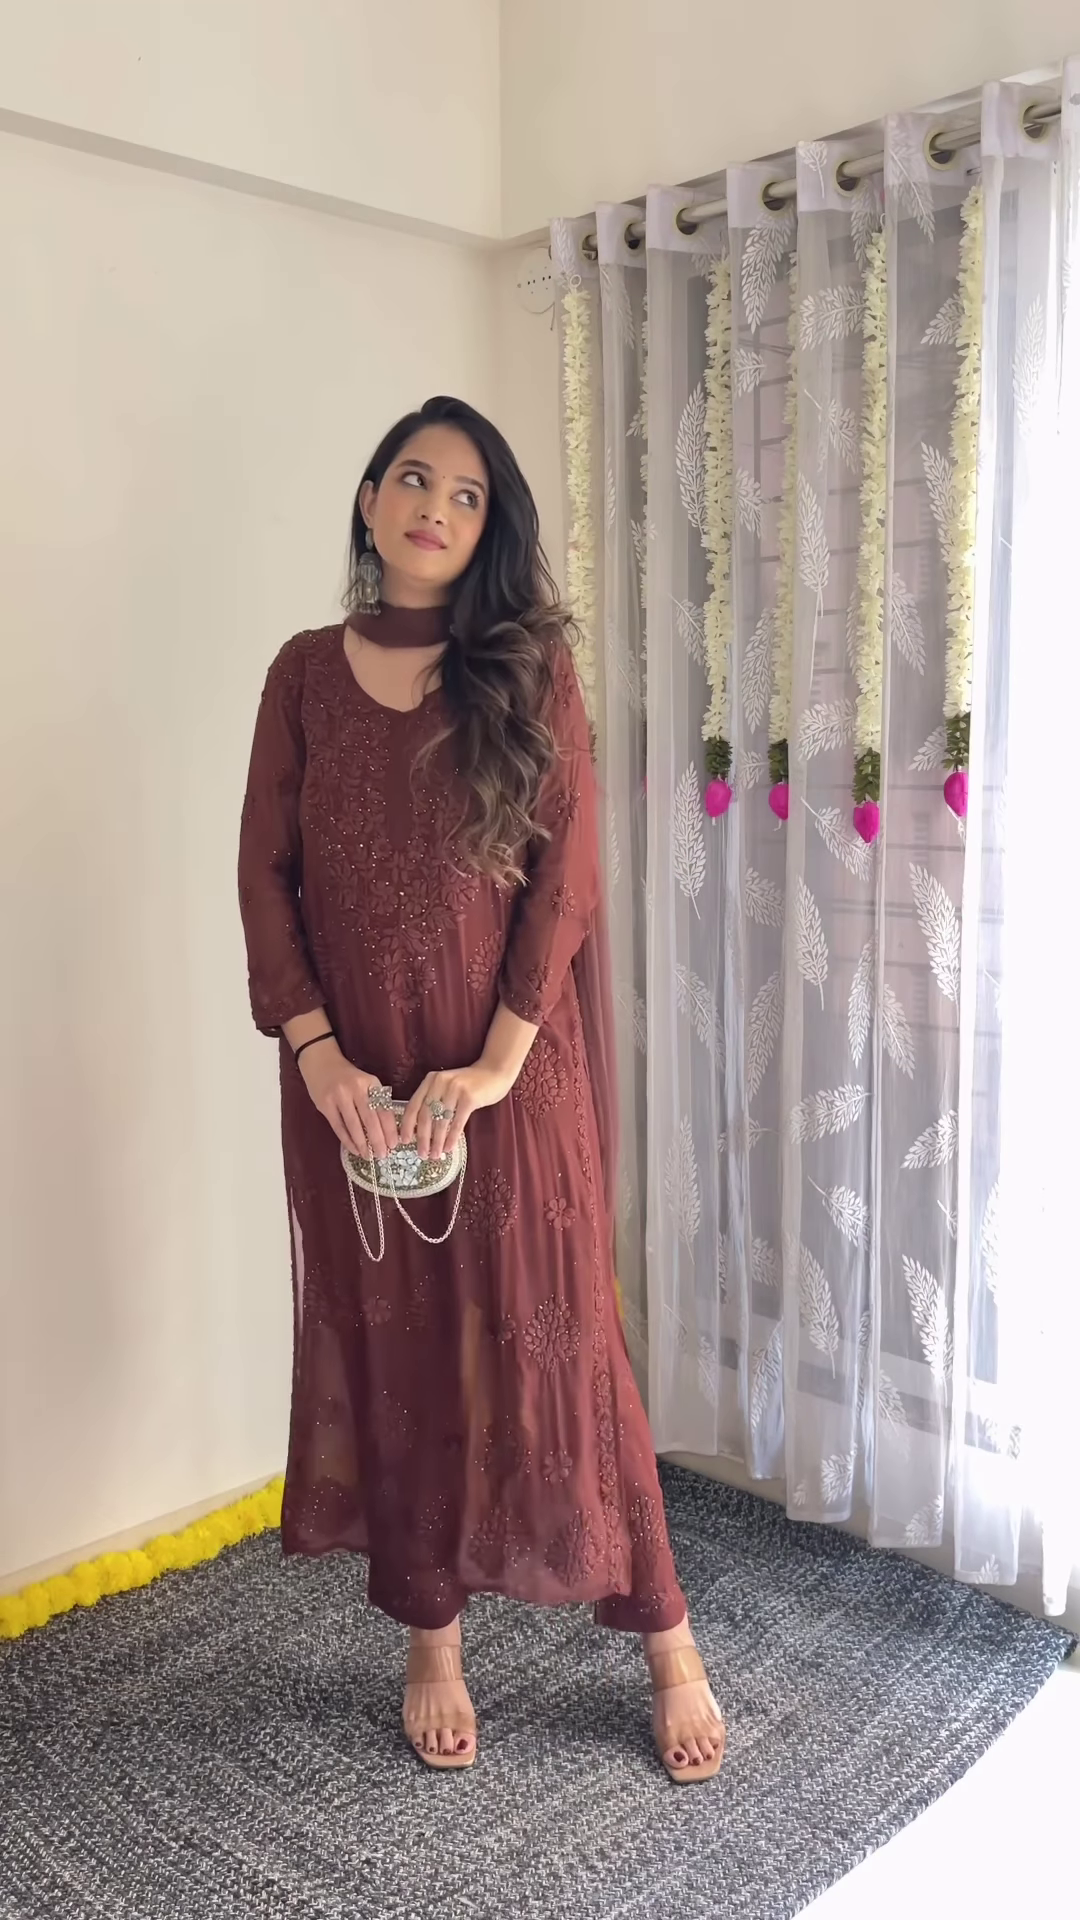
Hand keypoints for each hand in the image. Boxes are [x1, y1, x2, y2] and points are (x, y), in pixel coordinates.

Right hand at [297, 1041, 399, 1158]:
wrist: (321, 1062)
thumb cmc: (348, 1076)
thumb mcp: (366, 1082)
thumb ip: (376, 1101)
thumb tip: (386, 1131)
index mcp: (371, 1083)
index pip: (383, 1109)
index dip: (389, 1129)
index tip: (394, 1144)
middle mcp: (356, 1088)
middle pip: (370, 1119)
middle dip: (378, 1140)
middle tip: (382, 1155)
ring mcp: (339, 1096)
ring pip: (354, 1126)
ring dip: (362, 1144)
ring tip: (368, 1156)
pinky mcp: (325, 1105)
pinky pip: (339, 1127)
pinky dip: (347, 1140)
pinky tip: (354, 1149)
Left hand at [400, 1063, 514, 1161]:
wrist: (494, 1072)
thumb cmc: (470, 1084)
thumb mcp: (447, 1087)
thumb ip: (434, 1102)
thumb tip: (421, 1131)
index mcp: (430, 1080)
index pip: (413, 1105)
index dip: (407, 1125)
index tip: (404, 1141)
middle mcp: (440, 1082)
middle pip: (425, 1115)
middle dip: (422, 1138)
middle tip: (421, 1154)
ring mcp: (455, 1089)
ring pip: (441, 1121)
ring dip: (437, 1141)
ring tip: (435, 1155)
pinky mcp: (469, 1098)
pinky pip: (457, 1122)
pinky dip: (452, 1138)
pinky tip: (449, 1148)